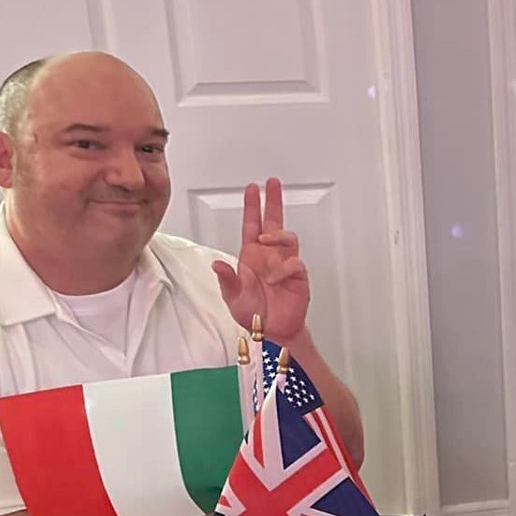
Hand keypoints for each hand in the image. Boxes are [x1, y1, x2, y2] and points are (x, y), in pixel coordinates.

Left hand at [212, 178, 311, 344]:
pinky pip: (294, 263)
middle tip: (273, 184)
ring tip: (266, 239)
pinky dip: (285, 268)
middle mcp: (269, 256)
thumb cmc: (254, 314)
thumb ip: (227, 280)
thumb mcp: (233, 297)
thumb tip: (218, 264)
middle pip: (274, 222)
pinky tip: (275, 278)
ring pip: (287, 238)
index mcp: (252, 256)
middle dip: (273, 202)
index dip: (253, 207)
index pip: (252, 225)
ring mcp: (285, 264)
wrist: (273, 331)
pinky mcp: (298, 277)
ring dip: (277, 235)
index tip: (253, 188)